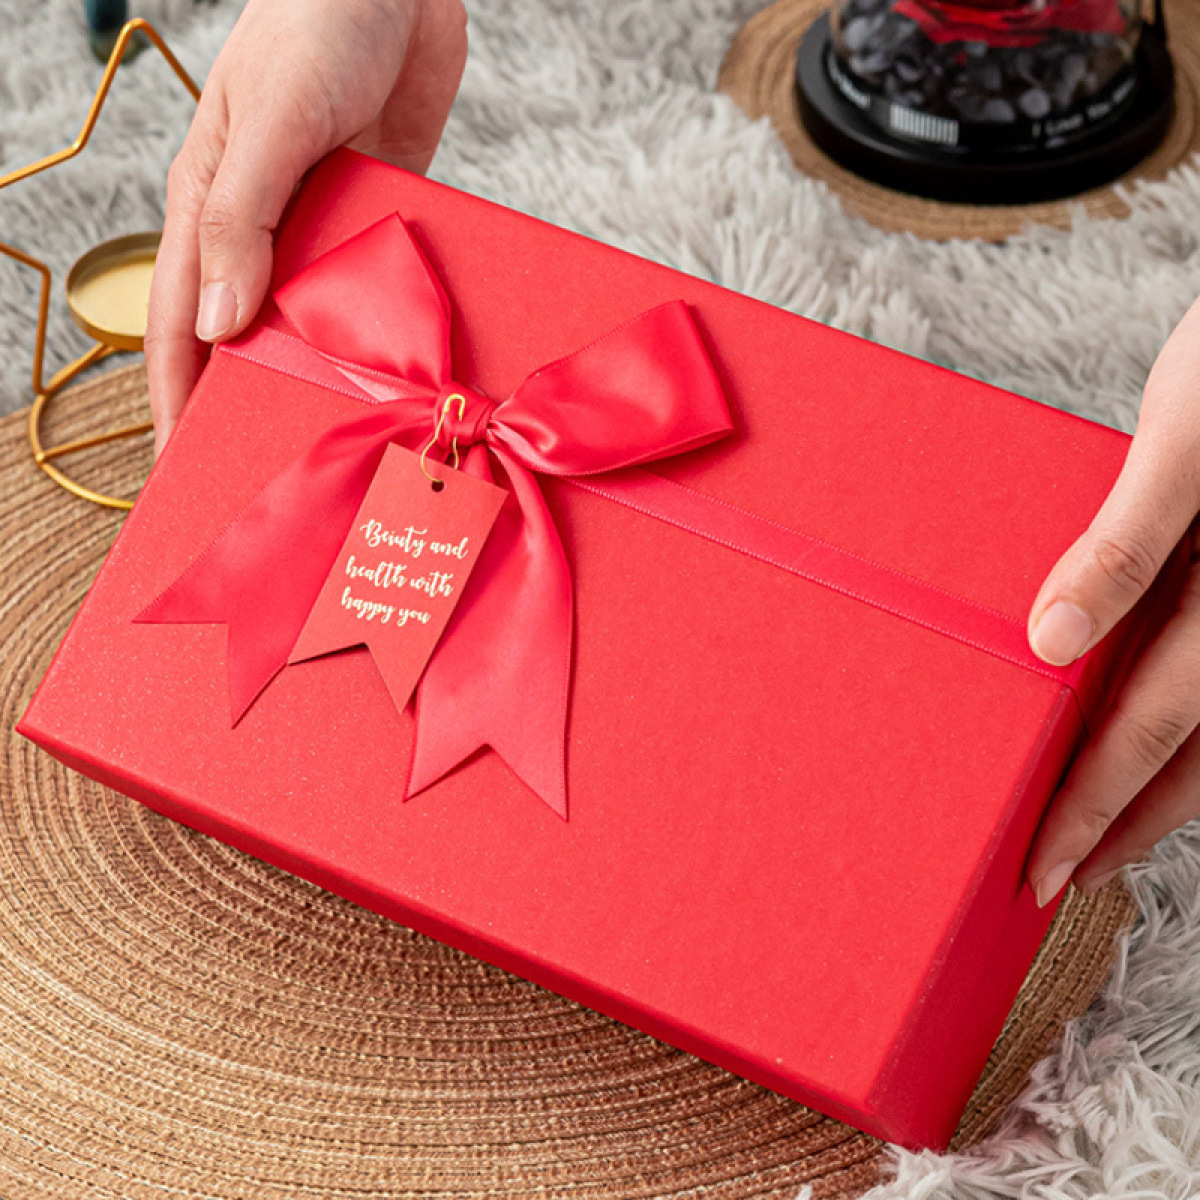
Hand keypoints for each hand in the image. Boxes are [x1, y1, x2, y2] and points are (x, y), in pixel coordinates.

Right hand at [145, 0, 466, 453]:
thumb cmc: (316, 27)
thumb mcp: (268, 123)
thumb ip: (242, 219)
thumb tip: (221, 324)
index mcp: (211, 207)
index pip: (181, 323)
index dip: (177, 396)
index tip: (182, 463)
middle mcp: (263, 230)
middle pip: (247, 337)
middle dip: (249, 400)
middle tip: (267, 471)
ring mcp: (324, 230)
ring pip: (314, 323)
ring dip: (322, 379)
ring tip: (340, 444)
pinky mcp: (380, 222)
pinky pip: (376, 290)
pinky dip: (385, 333)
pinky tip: (404, 380)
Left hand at [1025, 294, 1199, 906]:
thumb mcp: (1188, 436)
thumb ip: (1126, 542)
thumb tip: (1052, 642)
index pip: (1151, 728)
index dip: (1096, 806)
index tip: (1044, 869)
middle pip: (1197, 751)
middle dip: (1129, 821)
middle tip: (1066, 878)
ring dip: (1169, 788)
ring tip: (1112, 831)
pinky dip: (1193, 724)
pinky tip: (1161, 732)